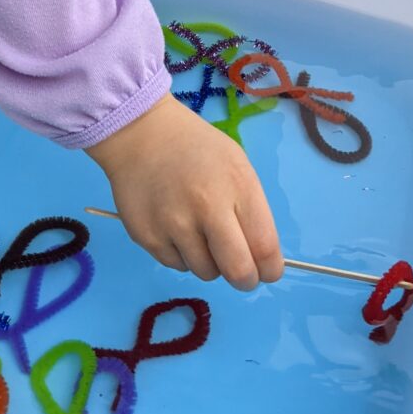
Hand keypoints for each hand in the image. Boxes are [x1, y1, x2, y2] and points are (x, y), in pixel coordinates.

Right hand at [85, 93, 283, 289]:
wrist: (142, 134)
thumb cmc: (198, 149)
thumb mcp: (237, 165)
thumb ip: (251, 211)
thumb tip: (259, 257)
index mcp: (237, 186)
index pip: (264, 247)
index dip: (270, 269)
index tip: (267, 271)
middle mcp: (207, 207)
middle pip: (238, 271)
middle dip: (245, 279)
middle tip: (241, 273)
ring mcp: (174, 225)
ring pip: (206, 273)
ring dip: (209, 262)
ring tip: (199, 232)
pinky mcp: (148, 237)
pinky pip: (177, 265)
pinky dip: (182, 254)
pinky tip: (174, 226)